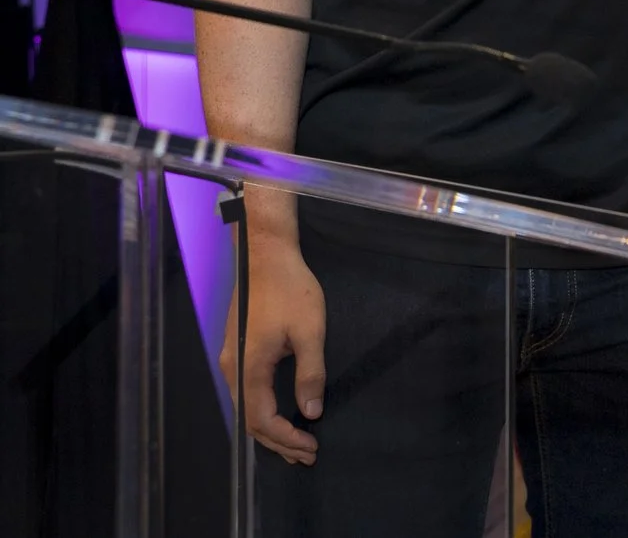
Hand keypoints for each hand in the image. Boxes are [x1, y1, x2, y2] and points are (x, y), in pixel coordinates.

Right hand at [221, 234, 326, 465]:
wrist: (265, 256)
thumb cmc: (290, 289)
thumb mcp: (310, 331)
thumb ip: (310, 374)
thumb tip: (311, 412)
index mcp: (249, 368)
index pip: (262, 420)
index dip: (286, 439)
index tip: (311, 448)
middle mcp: (232, 369)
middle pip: (250, 420)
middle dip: (279, 442)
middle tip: (307, 455)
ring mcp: (231, 360)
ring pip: (247, 407)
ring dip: (271, 429)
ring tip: (296, 444)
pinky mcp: (237, 351)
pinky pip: (247, 392)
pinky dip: (264, 410)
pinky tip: (281, 414)